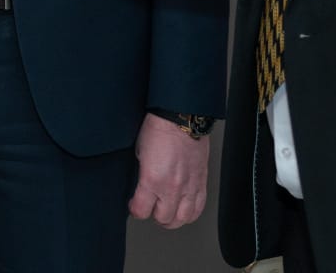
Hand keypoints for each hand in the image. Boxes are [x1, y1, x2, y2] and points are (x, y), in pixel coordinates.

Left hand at [128, 113, 209, 228]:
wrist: (181, 117)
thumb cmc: (159, 129)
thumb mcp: (139, 153)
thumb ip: (141, 174)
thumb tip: (140, 187)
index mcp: (152, 180)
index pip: (141, 211)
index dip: (135, 210)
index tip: (134, 206)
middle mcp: (172, 187)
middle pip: (163, 218)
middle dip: (153, 215)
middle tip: (150, 207)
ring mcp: (189, 186)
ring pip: (182, 219)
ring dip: (173, 218)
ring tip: (166, 211)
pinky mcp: (201, 182)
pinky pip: (198, 208)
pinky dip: (190, 213)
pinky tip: (183, 208)